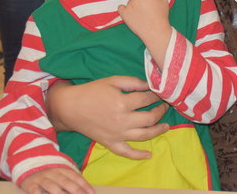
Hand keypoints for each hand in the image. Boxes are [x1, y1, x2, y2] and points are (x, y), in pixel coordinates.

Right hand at [19, 167, 93, 193]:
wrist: (28, 164)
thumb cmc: (50, 174)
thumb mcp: (61, 174)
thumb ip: (72, 181)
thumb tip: (87, 191)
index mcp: (62, 169)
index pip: (75, 177)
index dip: (84, 185)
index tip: (92, 193)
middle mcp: (53, 173)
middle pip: (65, 182)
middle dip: (75, 191)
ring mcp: (42, 179)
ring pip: (52, 187)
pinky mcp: (30, 185)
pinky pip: (35, 192)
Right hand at [46, 76, 169, 159]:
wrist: (70, 108)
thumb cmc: (91, 91)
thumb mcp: (112, 81)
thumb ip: (133, 82)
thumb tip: (149, 85)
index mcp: (123, 103)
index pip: (147, 99)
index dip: (156, 94)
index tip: (160, 92)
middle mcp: (122, 120)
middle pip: (150, 118)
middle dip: (161, 111)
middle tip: (165, 106)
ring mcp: (117, 134)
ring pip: (144, 135)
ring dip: (158, 131)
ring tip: (166, 126)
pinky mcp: (110, 143)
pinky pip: (127, 152)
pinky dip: (138, 155)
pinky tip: (149, 155)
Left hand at [118, 0, 171, 65]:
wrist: (155, 33)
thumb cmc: (162, 17)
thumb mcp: (164, 2)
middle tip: (148, 8)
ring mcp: (130, 5)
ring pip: (131, 1)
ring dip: (135, 5)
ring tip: (142, 15)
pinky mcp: (124, 13)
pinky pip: (122, 8)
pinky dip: (125, 11)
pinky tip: (132, 16)